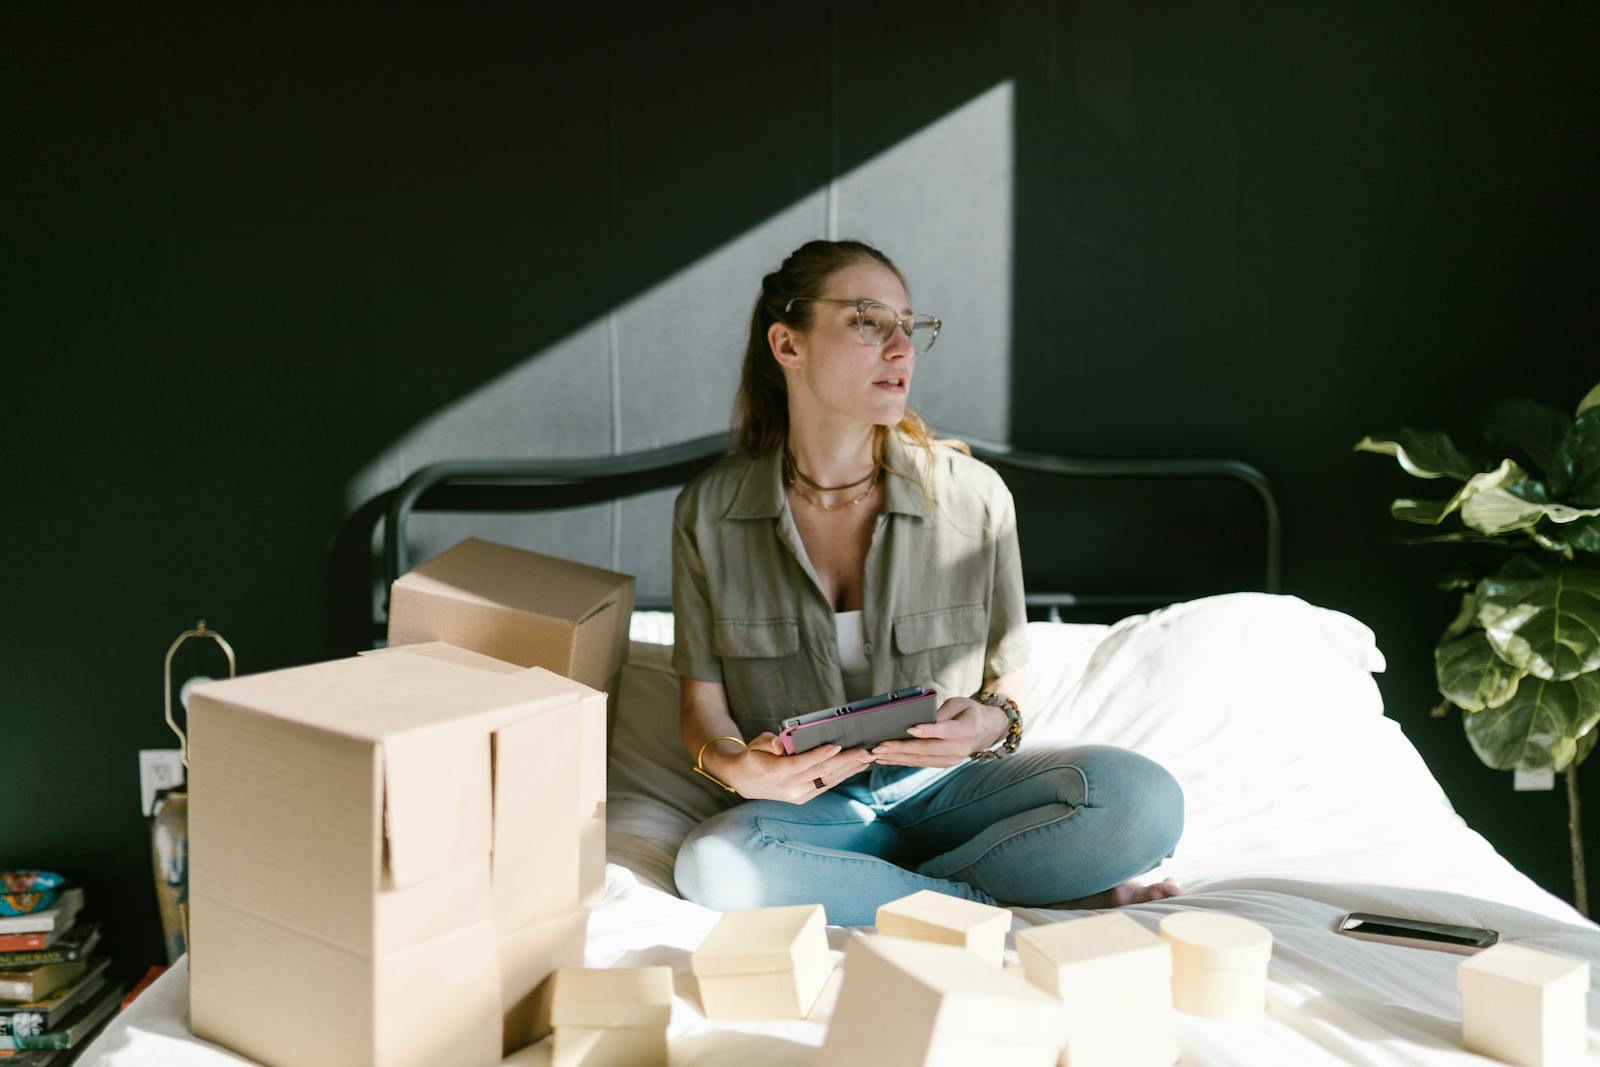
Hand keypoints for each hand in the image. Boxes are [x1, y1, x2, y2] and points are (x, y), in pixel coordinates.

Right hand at [705, 733, 874, 803]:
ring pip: (827, 780)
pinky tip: (855, 767)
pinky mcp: (803, 797)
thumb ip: (769, 742)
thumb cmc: (753, 756)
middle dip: (844, 761)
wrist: (745, 781)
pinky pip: (826, 785)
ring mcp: (797, 795)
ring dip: (849, 769)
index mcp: (775, 772)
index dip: (819, 755)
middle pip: (820, 772)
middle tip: (864, 751)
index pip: (802, 763)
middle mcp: (788, 787)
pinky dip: (842, 775)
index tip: (836, 746)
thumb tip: (780, 744)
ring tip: (866, 758)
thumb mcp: (756, 744)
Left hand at [870, 697, 1004, 767]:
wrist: (984, 730)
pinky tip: (886, 759)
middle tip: (880, 745)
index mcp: (968, 728)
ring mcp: (953, 759)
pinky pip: (921, 763)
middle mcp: (961, 748)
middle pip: (928, 749)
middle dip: (902, 748)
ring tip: (877, 754)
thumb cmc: (968, 711)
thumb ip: (941, 711)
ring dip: (898, 757)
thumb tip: (920, 718)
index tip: (910, 728)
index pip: (945, 730)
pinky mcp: (944, 764)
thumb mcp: (958, 703)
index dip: (928, 730)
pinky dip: (902, 761)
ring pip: (922, 760)